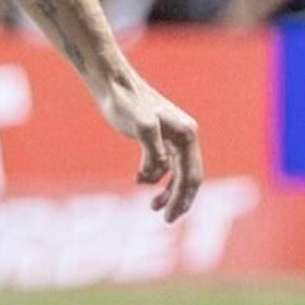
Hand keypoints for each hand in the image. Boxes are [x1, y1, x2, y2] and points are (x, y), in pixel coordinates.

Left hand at [101, 72, 203, 218]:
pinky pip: (164, 165)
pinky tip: (139, 180)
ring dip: (166, 191)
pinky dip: (154, 176)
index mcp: (186, 134)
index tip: (171, 217)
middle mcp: (185, 136)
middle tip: (166, 220)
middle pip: (188, 177)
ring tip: (152, 206)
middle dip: (178, 200)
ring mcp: (173, 137)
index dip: (183, 199)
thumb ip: (154, 151)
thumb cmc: (125, 102)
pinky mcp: (159, 137)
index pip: (191, 175)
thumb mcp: (141, 127)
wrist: (112, 84)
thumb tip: (161, 171)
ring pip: (176, 173)